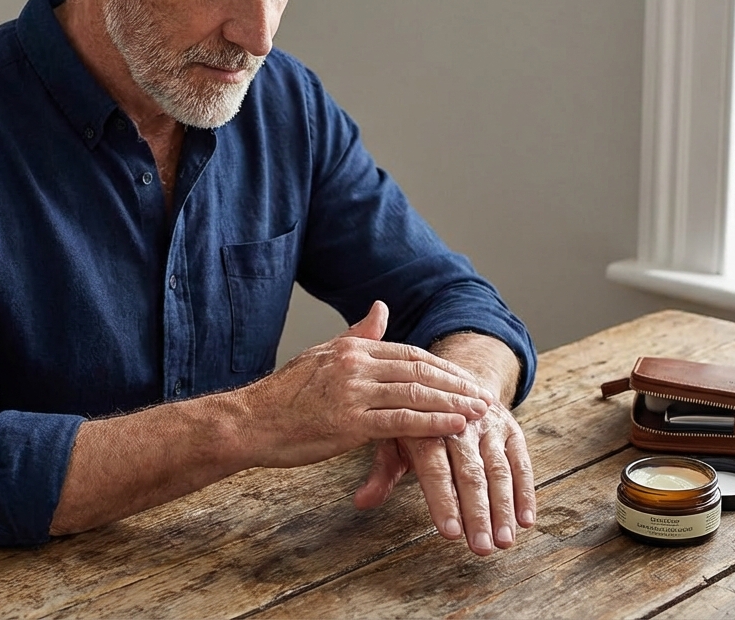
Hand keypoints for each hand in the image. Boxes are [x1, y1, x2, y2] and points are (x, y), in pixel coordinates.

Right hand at [239, 301, 496, 468]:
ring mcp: (353, 393)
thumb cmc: (282, 397)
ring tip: (480, 411)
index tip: (466, 379)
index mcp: (351, 349)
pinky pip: (401, 421)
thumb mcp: (321, 356)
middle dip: (456, 384)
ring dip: (453, 402)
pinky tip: (455, 427)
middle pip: (420, 371)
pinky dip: (433, 423)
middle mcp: (356, 365)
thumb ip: (357, 334)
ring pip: (416, 394)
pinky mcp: (349, 423)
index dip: (442, 367)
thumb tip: (380, 307)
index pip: (409, 353)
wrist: (249, 423)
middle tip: (485, 395)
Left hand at [353, 402, 535, 554]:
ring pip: (498, 469)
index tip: (450, 532)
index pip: (435, 467)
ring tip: (504, 541)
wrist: (455, 378)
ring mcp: (488, 426)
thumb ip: (382, 472)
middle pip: (470, 471)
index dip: (443, 499)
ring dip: (503, 507)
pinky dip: (525, 491)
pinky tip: (526, 519)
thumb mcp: (394, 439)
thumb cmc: (417, 419)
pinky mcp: (511, 429)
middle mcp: (459, 425)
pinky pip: (521, 462)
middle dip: (477, 511)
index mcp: (424, 426)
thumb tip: (362, 502)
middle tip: (481, 546)